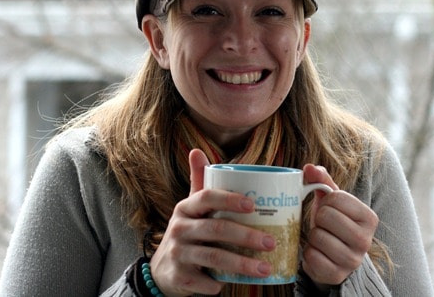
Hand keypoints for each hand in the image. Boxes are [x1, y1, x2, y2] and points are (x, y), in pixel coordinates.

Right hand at [150, 149, 276, 295]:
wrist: (162, 271)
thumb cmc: (187, 233)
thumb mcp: (190, 208)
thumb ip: (198, 182)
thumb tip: (196, 150)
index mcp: (185, 208)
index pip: (206, 197)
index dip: (229, 199)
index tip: (253, 205)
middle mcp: (179, 228)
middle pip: (215, 229)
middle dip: (246, 236)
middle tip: (271, 242)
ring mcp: (177, 254)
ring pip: (214, 258)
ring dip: (242, 265)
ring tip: (266, 269)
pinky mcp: (179, 278)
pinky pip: (205, 282)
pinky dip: (222, 284)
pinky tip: (238, 284)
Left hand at [301, 164, 377, 287]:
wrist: (334, 258)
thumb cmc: (333, 223)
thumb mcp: (331, 200)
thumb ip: (321, 180)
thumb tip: (309, 167)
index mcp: (369, 217)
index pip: (337, 197)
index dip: (325, 201)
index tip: (329, 208)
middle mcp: (366, 240)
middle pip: (326, 216)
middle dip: (318, 218)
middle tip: (323, 224)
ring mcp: (352, 260)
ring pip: (318, 237)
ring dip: (313, 236)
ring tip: (320, 238)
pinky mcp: (337, 275)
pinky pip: (311, 257)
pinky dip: (308, 254)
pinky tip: (317, 253)